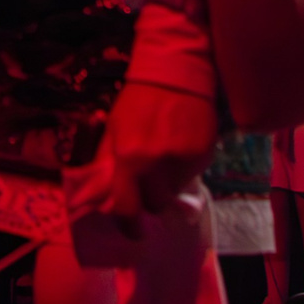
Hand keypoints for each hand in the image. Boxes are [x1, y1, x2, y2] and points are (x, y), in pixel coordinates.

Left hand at [105, 79, 218, 217]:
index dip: (129, 225)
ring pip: (176, 192)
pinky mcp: (203, 155)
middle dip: (151, 198)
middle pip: (156, 205)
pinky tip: (180, 148)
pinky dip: (185, 170)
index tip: (133, 229)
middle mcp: (157, 164)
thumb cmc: (138, 102)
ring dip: (169, 184)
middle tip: (149, 184)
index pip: (127, 208)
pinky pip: (193, 176)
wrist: (175, 73)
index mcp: (129, 158)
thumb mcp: (113, 130)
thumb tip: (100, 197)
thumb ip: (107, 164)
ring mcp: (183, 161)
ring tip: (166, 159)